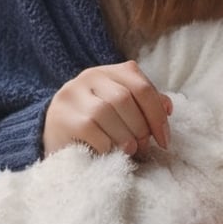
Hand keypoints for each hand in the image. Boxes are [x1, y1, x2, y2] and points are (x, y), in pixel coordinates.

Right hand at [43, 61, 171, 157]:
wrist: (55, 134)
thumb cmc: (97, 124)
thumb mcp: (122, 110)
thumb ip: (144, 105)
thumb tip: (168, 108)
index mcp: (110, 72)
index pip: (141, 85)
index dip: (157, 114)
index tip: (165, 139)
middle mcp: (89, 76)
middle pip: (124, 98)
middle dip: (141, 126)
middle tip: (145, 146)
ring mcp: (72, 95)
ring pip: (106, 112)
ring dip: (124, 136)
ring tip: (129, 150)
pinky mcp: (62, 116)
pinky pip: (90, 129)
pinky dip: (106, 144)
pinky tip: (109, 152)